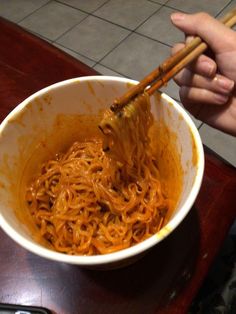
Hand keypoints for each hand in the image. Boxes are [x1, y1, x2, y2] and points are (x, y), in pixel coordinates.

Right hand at [171, 12, 235, 135]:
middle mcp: (199, 65)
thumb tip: (173, 17)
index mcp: (209, 48)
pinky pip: (185, 94)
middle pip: (178, 59)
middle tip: (215, 70)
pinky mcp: (192, 102)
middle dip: (197, 66)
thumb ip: (201, 26)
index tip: (208, 54)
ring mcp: (194, 83)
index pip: (184, 42)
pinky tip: (220, 100)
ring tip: (227, 89)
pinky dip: (204, 96)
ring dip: (206, 84)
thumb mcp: (228, 43)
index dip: (190, 49)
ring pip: (181, 78)